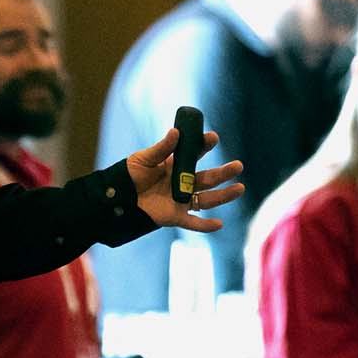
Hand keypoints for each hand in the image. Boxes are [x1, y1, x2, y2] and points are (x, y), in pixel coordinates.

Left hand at [126, 127, 245, 230]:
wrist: (117, 198)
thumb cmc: (129, 176)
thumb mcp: (144, 158)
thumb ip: (161, 148)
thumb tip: (176, 132)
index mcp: (175, 166)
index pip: (195, 155)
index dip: (204, 146)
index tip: (213, 138)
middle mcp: (182, 183)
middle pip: (208, 178)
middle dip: (224, 172)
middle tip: (238, 166)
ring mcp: (180, 200)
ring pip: (207, 199)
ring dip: (224, 195)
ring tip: (240, 188)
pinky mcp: (175, 216)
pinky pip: (193, 222)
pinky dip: (206, 225)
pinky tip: (219, 224)